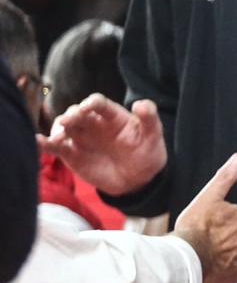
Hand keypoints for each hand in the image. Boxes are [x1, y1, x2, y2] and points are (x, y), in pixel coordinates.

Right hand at [40, 95, 166, 195]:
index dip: (92, 103)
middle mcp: (93, 123)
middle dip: (71, 115)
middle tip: (68, 121)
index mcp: (112, 115)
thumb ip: (149, 118)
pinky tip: (37, 142)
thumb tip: (140, 104)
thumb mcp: (153, 135)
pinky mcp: (71, 154)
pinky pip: (55, 147)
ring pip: (64, 128)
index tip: (87, 106)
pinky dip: (44, 144)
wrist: (138, 179)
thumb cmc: (147, 152)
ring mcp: (81, 138)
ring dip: (57, 129)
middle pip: (77, 114)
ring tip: (58, 138)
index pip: (98, 104)